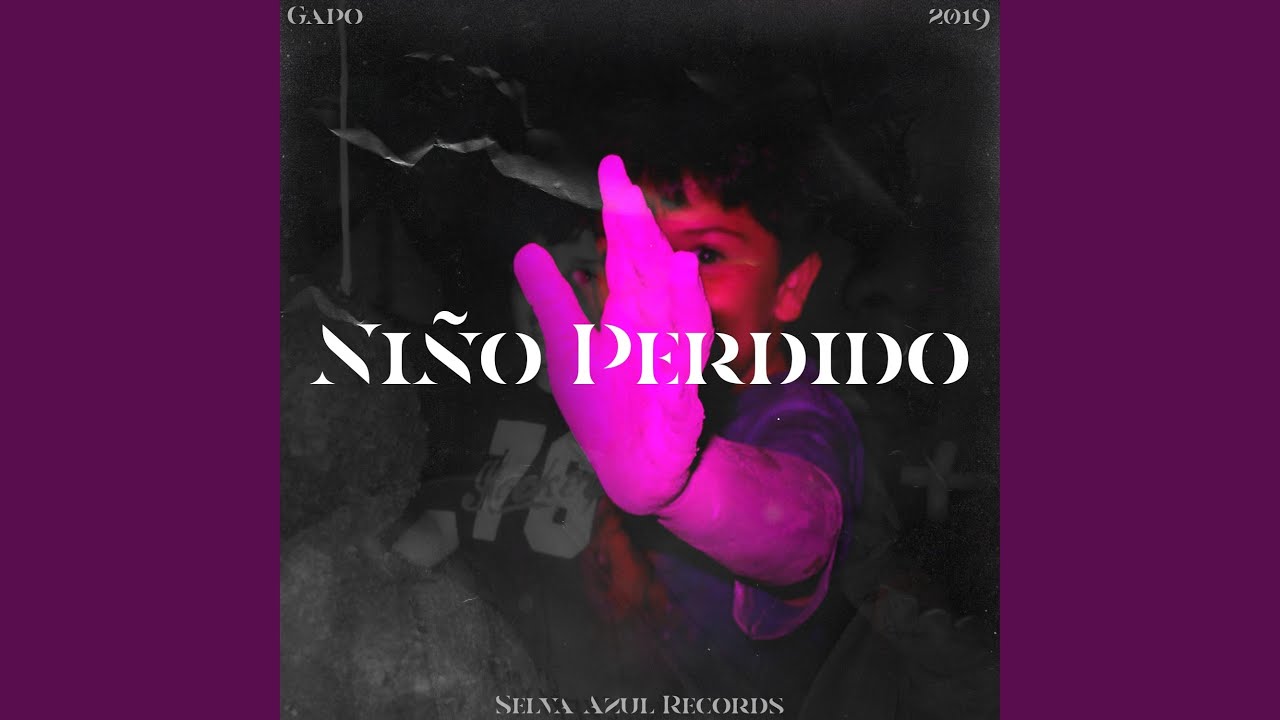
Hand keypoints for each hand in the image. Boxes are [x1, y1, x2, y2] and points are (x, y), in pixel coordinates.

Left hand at [513, 155, 712, 514]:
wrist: (631, 466)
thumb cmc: (605, 406)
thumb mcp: (568, 346)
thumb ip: (552, 298)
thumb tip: (527, 249)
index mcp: (630, 308)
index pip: (626, 250)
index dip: (619, 211)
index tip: (612, 167)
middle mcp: (655, 323)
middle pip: (650, 269)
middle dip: (638, 229)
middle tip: (624, 182)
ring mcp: (671, 356)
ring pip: (676, 310)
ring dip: (671, 281)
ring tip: (657, 244)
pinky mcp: (681, 393)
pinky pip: (686, 360)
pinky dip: (686, 332)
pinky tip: (683, 313)